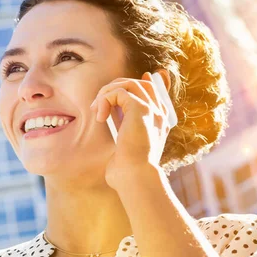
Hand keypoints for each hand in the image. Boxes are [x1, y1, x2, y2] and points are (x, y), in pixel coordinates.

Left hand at [90, 71, 171, 188]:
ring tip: (96, 110)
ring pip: (129, 83)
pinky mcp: (140, 108)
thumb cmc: (128, 170)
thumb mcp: (125, 147)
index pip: (156, 93)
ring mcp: (151, 109)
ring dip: (107, 92)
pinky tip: (99, 117)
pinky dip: (105, 100)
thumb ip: (122, 129)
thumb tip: (108, 116)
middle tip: (100, 104)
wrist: (135, 177)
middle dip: (119, 86)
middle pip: (142, 83)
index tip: (133, 80)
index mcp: (159, 123)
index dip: (144, 82)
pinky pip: (119, 91)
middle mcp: (158, 114)